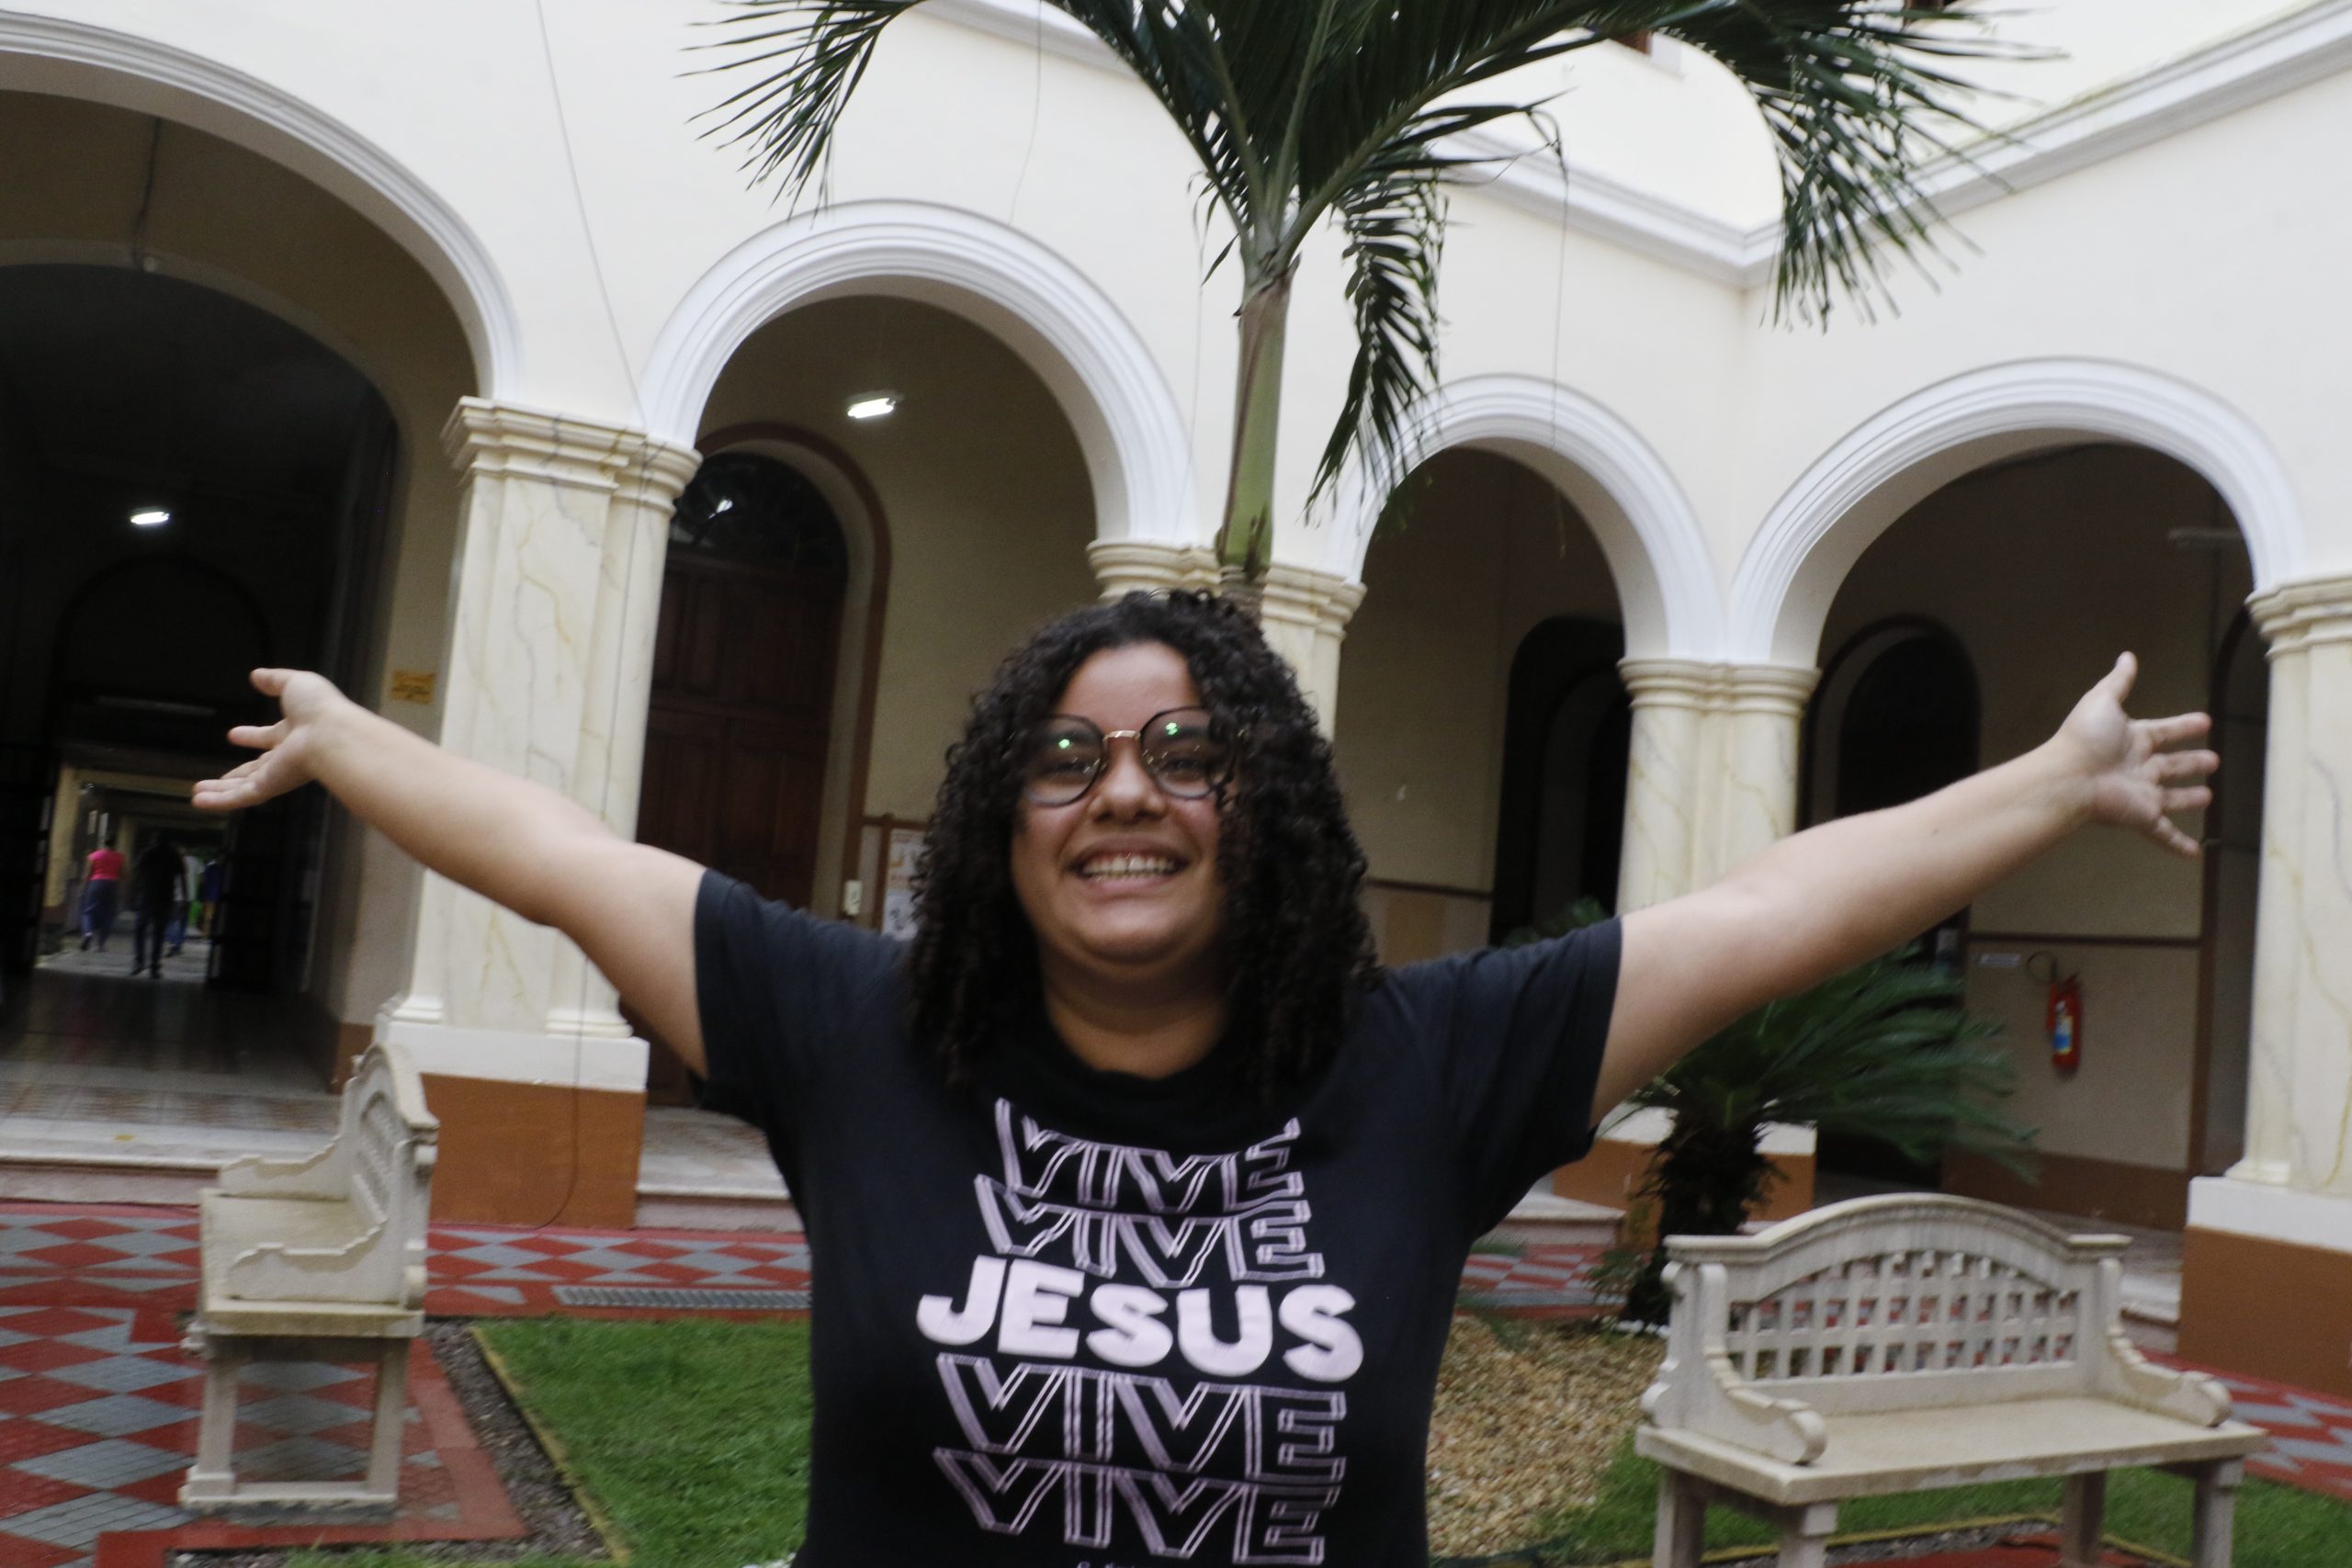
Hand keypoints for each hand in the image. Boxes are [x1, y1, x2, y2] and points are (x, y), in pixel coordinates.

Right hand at [192, 669, 348, 812]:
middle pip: (257, 768)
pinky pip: (241, 797)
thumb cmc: (320, 708)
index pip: (269, 736)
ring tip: (199, 793)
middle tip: (220, 776)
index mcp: (294, 732)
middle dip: (238, 773)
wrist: (332, 733)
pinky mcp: (271, 786)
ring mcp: (279, 774)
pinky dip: (220, 801)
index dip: (252, 736)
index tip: (234, 734)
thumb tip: (257, 675)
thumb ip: (275, 680)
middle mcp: (287, 756)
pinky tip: (199, 802)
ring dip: (221, 790)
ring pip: (245, 786)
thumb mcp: (294, 684)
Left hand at [2052, 653, 2216, 858]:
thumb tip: (2127, 656)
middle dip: (2192, 763)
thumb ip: (2118, 682)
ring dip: (2188, 799)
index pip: (2165, 731)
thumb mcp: (2103, 701)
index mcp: (2133, 740)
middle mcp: (2139, 767)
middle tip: (2213, 761)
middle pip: (2172, 765)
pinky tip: (2194, 854)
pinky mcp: (2141, 817)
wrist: (2068, 776)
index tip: (2204, 722)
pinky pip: (2164, 833)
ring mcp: (2142, 794)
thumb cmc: (2084, 739)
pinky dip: (2179, 844)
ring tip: (2208, 798)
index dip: (2183, 727)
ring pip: (2171, 799)